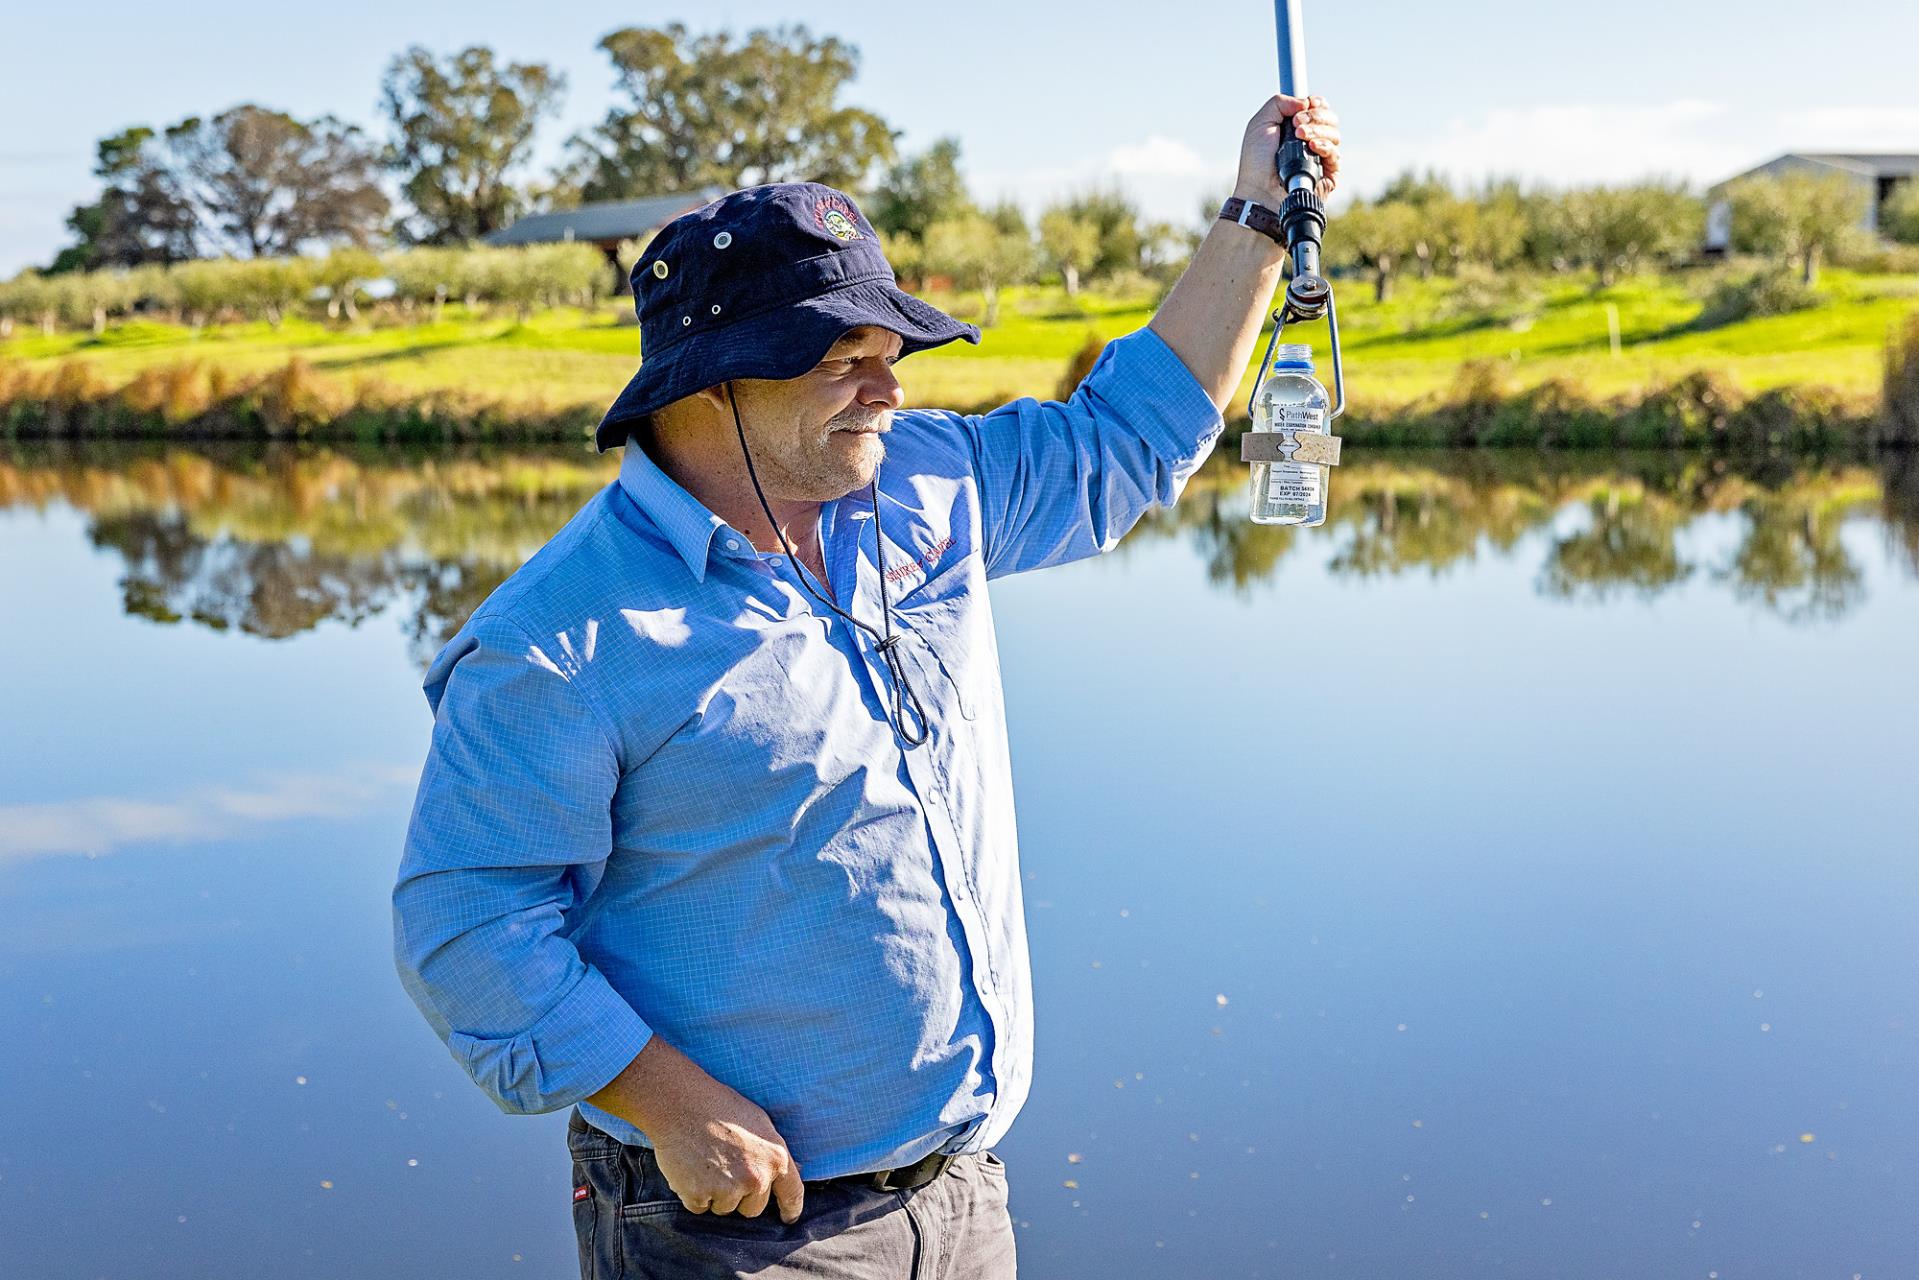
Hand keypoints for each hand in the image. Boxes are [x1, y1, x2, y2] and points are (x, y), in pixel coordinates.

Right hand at [587, 1036, 806, 1221]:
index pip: (792, 1194)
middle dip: (741, 1195)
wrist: (681, 1104)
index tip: (787, 1219)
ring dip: (716, 1194)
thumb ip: (773, 1152)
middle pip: (753, 1209)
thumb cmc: (721, 1108)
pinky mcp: (700, 1196)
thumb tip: (792, 1169)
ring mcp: (728, 1190)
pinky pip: (700, 1207)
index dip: (790, 1210)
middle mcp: (756, 1179)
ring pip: (725, 1209)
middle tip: (725, 1166)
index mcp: (776, 1159)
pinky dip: (694, 1194)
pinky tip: (691, 1169)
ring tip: (706, 1162)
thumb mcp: (761, 1123)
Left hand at [1233, 92, 1341, 206]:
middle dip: (1315, 116)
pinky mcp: (1327, 175)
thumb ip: (1278, 103)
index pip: (1318, 109)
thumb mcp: (1260, 124)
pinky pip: (1335, 155)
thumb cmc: (1256, 163)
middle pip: (1330, 119)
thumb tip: (1304, 101)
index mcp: (1297, 129)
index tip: (1308, 104)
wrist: (1259, 191)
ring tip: (1300, 137)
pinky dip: (1325, 147)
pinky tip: (1312, 147)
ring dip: (1318, 130)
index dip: (1316, 103)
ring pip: (1335, 134)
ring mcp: (1320, 158)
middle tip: (1297, 124)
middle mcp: (1310, 142)